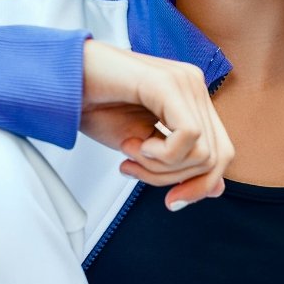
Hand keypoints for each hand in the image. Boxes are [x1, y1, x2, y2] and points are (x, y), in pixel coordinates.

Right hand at [79, 38, 234, 210]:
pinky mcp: (169, 83)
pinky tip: (132, 143)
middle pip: (218, 157)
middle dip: (176, 179)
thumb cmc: (96, 106)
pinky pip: (188, 136)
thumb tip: (215, 189)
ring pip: (203, 152)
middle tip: (136, 169)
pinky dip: (159, 154)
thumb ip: (179, 164)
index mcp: (191, 99)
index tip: (171, 202)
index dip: (201, 186)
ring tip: (130, 151)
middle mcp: (194, 86)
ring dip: (160, 166)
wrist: (61, 82)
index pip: (222, 152)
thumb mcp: (144, 148)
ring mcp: (185, 81)